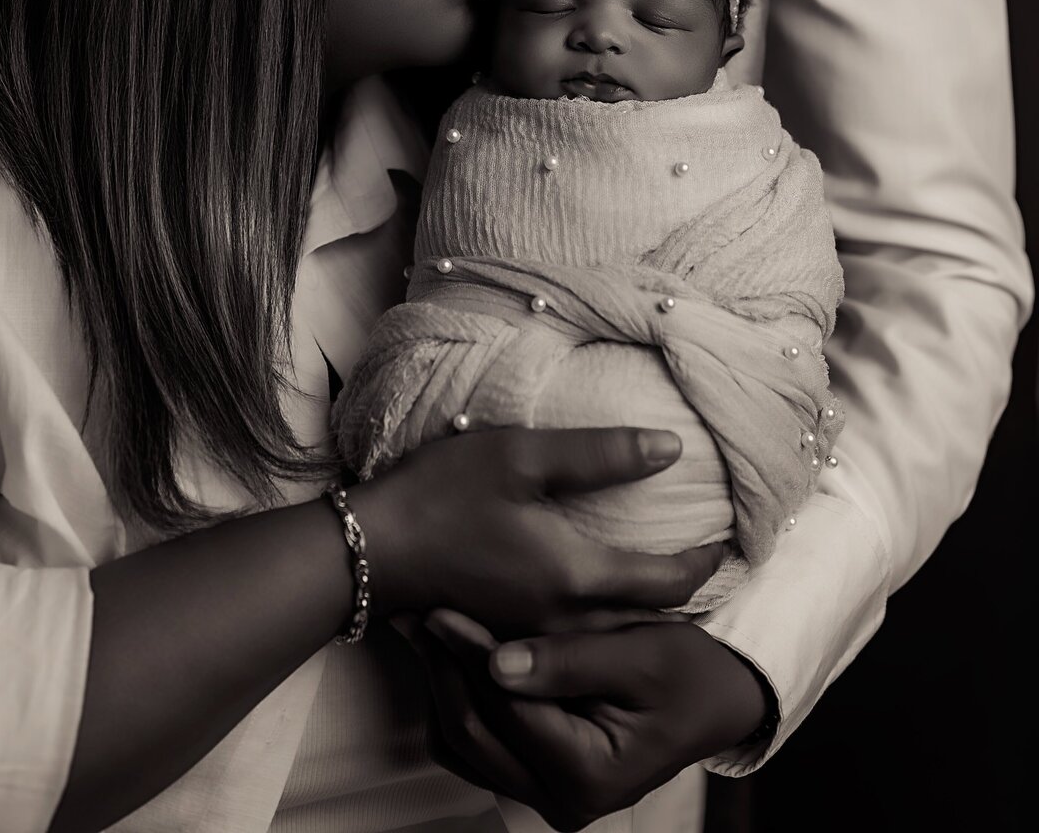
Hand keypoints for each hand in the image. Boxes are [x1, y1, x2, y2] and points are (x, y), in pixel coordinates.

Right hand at [351, 426, 722, 634]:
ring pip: (611, 640)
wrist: (369, 550)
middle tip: (709, 571)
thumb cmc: (443, 493)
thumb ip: (601, 455)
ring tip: (665, 588)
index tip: (728, 546)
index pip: (667, 586)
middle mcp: (564, 621)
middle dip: (683, 601)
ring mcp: (533, 637)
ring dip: (644, 618)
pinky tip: (601, 603)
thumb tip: (671, 450)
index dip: (705, 566)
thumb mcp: (523, 455)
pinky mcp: (507, 637)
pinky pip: (575, 645)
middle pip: (646, 624)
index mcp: (576, 577)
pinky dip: (603, 629)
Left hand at [413, 610, 770, 831]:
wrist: (716, 698)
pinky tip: (453, 653)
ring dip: (442, 685)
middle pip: (474, 733)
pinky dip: (458, 701)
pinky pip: (475, 745)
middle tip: (416, 610)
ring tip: (425, 627)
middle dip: (441, 669)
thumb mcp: (643, 654)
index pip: (510, 709)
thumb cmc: (689, 670)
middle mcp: (561, 801)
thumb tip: (497, 662)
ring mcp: (545, 795)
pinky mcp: (536, 778)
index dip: (470, 656)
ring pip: (463, 744)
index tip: (441, 607)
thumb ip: (570, 661)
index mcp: (589, 776)